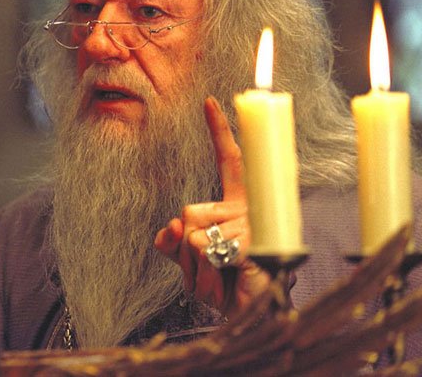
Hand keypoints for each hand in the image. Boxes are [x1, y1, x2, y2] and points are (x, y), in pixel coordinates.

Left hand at [154, 96, 267, 314]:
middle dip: (184, 248)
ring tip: (220, 278)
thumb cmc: (225, 288)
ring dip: (194, 268)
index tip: (210, 102)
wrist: (250, 318)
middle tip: (211, 268)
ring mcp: (253, 226)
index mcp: (237, 206)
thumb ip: (174, 242)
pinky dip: (204, 276)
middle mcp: (248, 210)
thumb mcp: (191, 264)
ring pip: (190, 233)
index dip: (219, 132)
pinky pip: (203, 251)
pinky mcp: (253, 245)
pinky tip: (227, 283)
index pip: (229, 161)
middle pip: (187, 211)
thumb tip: (168, 230)